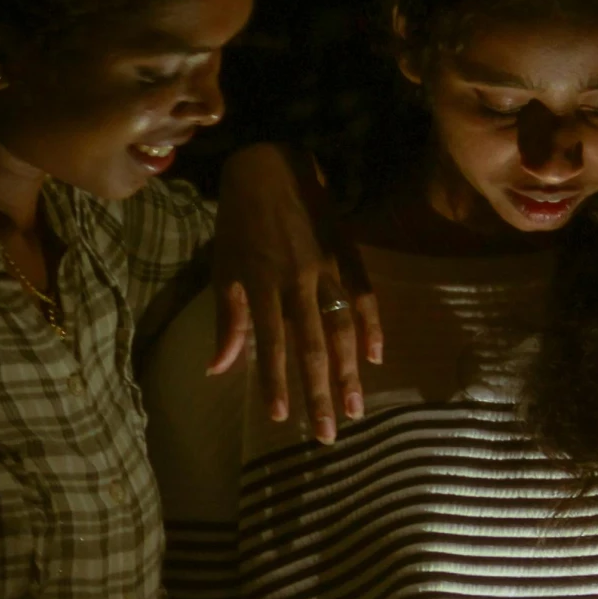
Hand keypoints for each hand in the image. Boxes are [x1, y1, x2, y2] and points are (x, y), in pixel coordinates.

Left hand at [211, 145, 383, 443]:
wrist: (270, 165)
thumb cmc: (239, 222)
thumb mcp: (224, 268)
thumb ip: (228, 320)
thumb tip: (219, 369)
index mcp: (260, 283)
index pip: (271, 344)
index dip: (277, 382)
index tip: (283, 418)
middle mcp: (296, 279)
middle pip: (312, 346)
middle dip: (320, 393)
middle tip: (330, 433)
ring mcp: (326, 266)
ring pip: (341, 328)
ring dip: (350, 372)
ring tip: (357, 408)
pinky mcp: (347, 253)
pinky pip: (364, 295)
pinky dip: (372, 326)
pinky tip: (377, 356)